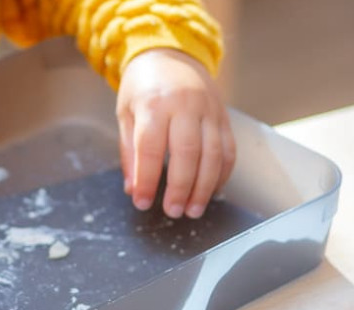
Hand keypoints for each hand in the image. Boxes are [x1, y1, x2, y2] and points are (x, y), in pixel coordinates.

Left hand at [117, 48, 235, 218]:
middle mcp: (185, 106)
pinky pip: (228, 149)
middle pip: (187, 153)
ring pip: (213, 154)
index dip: (147, 180)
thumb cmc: (142, 87)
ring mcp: (209, 110)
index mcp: (154, 104)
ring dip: (205, 187)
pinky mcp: (224, 116)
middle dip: (181, 188)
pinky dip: (222, 174)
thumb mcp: (125, 113)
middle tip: (174, 212)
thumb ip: (129, 151)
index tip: (142, 202)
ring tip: (194, 210)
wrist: (170, 54)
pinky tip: (211, 191)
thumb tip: (132, 188)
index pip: (150, 149)